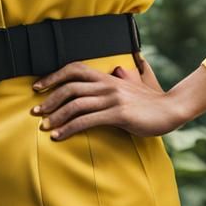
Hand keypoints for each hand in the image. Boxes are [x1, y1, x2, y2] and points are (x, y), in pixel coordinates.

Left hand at [30, 51, 181, 139]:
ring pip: (75, 104)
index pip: (74, 69)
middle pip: (69, 87)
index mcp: (107, 77)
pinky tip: (59, 136)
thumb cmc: (150, 101)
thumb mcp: (133, 86)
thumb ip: (122, 79)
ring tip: (44, 126)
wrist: (171, 109)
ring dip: (55, 116)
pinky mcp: (118, 114)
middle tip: (34, 111)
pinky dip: (69, 128)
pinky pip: (87, 120)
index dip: (53, 76)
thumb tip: (119, 69)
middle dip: (49, 99)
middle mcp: (107, 84)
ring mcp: (112, 98)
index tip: (38, 87)